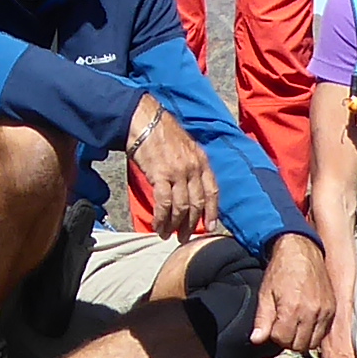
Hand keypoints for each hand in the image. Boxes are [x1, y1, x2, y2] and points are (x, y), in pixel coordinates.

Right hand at [126, 97, 216, 240]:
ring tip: (167, 234)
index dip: (212, 212)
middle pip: (197, 204)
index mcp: (202, 161)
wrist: (144, 120)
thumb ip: (192, 166)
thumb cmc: (162, 133)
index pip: (212, 191)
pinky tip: (157, 226)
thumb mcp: (186, 147)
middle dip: (191, 224)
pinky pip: (164, 204)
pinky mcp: (160, 175)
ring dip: (174, 225)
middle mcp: (193, 168)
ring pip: (181, 207)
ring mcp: (178, 172)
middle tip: (184, 236)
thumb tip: (190, 189)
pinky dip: (161, 218)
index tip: (209, 227)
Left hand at [250, 242, 333, 356]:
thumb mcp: (265, 293)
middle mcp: (311, 312)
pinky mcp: (332, 309)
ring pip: (312, 343)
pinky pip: (323, 332)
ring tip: (294, 324)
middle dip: (287, 339)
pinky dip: (313, 332)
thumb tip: (256, 339)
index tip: (272, 325)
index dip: (274, 335)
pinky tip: (305, 320)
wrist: (302, 251)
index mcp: (292, 309)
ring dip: (301, 338)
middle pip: (298, 345)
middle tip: (282, 325)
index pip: (282, 340)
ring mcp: (324, 312)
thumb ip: (262, 320)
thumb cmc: (282, 270)